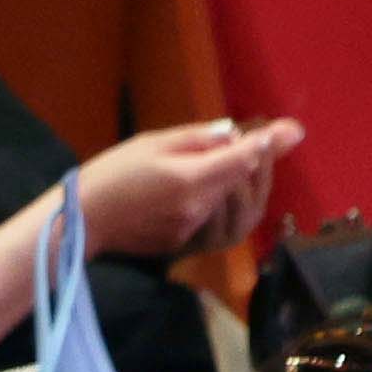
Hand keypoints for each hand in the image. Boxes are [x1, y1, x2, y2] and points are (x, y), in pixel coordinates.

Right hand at [74, 118, 289, 261]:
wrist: (80, 221)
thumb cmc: (110, 174)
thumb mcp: (151, 143)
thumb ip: (199, 138)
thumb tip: (238, 135)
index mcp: (192, 178)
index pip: (244, 158)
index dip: (268, 143)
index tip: (291, 130)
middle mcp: (200, 206)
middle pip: (242, 180)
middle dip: (250, 160)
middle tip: (248, 141)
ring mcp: (193, 227)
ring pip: (230, 199)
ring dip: (232, 181)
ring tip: (220, 164)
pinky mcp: (184, 241)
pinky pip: (211, 215)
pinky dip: (211, 199)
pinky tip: (190, 190)